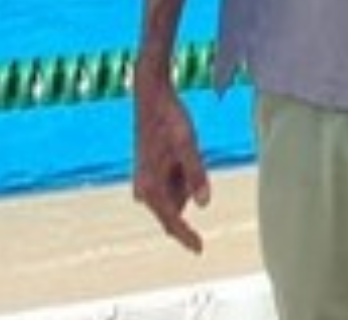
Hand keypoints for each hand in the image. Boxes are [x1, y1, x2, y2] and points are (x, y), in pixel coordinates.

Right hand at [132, 73, 211, 252]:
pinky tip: (179, 148)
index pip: (171, 220)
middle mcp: (143, 188)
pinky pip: (173, 182)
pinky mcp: (149, 173)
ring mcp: (144, 182)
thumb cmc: (170, 119)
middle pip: (175, 206)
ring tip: (182, 147)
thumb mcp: (188, 144)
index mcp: (150, 186)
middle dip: (188, 188)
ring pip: (177, 193)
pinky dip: (182, 172)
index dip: (186, 236)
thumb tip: (204, 204)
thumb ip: (196, 174)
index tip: (200, 249)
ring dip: (186, 179)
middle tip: (188, 154)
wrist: (152, 96)